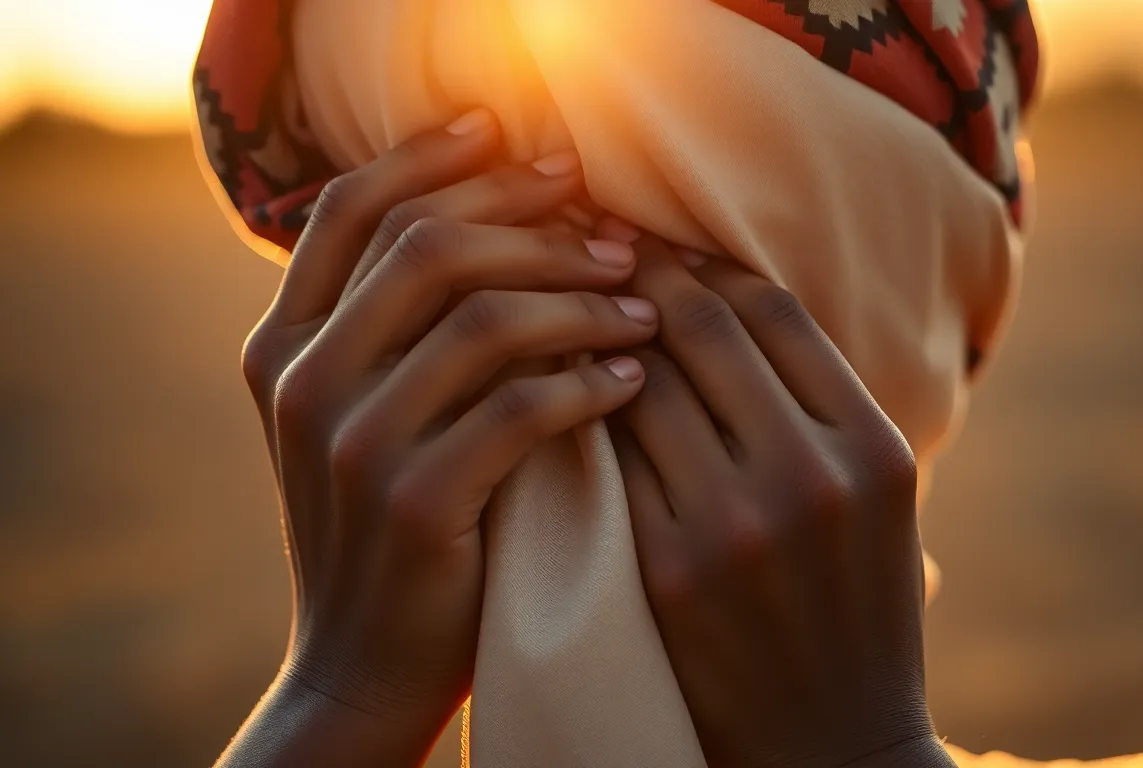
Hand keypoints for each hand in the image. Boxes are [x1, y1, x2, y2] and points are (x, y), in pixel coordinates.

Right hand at [218, 113, 659, 766]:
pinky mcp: (413, 501)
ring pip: (485, 320)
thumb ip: (396, 327)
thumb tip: (503, 219)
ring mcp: (351, 441)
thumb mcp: (361, 415)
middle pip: (430, 246)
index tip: (523, 141)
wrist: (363, 667)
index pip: (354, 208)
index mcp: (283, 343)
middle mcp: (303, 379)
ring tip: (645, 310)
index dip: (439, 159)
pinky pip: (521, 410)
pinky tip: (631, 381)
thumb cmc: (390, 525)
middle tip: (618, 236)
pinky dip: (588, 384)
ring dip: (581, 303)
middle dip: (538, 227)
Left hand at [605, 225, 951, 767]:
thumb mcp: (871, 502)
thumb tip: (730, 302)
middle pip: (705, 329)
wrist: (830, 747)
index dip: (705, 261)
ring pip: (645, 384)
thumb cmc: (852, 614)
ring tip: (559, 298)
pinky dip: (583, 408)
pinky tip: (556, 381)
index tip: (656, 239)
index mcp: (874, 447)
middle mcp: (811, 475)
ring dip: (597, 333)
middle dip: (639, 272)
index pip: (775, 311)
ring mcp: (735, 525)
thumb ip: (818, 406)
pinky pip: (612, 457)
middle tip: (589, 238)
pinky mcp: (667, 570)